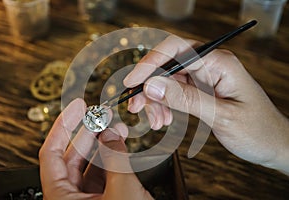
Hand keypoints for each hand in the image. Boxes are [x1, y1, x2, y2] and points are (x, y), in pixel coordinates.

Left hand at [39, 98, 152, 199]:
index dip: (64, 126)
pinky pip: (103, 172)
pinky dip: (111, 156)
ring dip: (103, 143)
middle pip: (72, 156)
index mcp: (60, 199)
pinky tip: (119, 144)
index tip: (77, 108)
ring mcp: (87, 199)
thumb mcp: (121, 190)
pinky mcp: (103, 198)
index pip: (51, 153)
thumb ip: (115, 158)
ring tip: (115, 126)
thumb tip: (111, 133)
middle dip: (88, 132)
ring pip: (89, 163)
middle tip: (100, 114)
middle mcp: (69, 198)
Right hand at [123, 36, 288, 173]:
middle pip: (168, 65)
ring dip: (155, 99)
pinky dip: (165, 105)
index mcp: (219, 63)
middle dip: (148, 86)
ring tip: (156, 121)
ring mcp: (205, 77)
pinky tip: (165, 119)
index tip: (132, 82)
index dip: (150, 63)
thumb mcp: (221, 116)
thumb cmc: (258, 130)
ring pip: (167, 80)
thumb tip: (152, 85)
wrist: (274, 144)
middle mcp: (210, 65)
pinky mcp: (201, 89)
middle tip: (135, 108)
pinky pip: (175, 92)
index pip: (176, 50)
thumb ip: (186, 98)